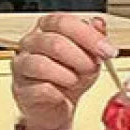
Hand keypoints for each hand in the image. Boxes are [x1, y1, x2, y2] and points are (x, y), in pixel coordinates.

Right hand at [12, 13, 117, 129]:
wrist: (57, 107)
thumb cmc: (69, 77)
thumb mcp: (88, 57)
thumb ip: (93, 40)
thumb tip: (99, 24)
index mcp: (47, 28)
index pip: (63, 22)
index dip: (88, 35)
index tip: (107, 50)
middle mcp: (31, 43)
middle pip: (53, 42)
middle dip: (79, 57)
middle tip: (92, 68)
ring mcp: (22, 65)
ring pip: (41, 65)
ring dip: (67, 76)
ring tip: (75, 82)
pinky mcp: (21, 89)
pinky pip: (40, 89)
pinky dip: (57, 93)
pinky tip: (62, 95)